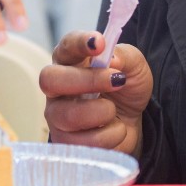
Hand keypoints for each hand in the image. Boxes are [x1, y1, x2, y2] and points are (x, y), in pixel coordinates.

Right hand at [42, 31, 152, 156]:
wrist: (132, 125)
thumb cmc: (125, 91)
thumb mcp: (135, 69)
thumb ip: (126, 57)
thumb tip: (112, 58)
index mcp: (71, 61)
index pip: (66, 46)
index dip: (80, 43)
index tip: (99, 43)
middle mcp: (57, 87)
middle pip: (50, 80)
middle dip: (86, 80)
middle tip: (117, 80)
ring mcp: (57, 115)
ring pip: (68, 115)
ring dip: (102, 112)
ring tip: (114, 111)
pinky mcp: (64, 141)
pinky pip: (82, 142)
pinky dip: (109, 135)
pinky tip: (114, 129)